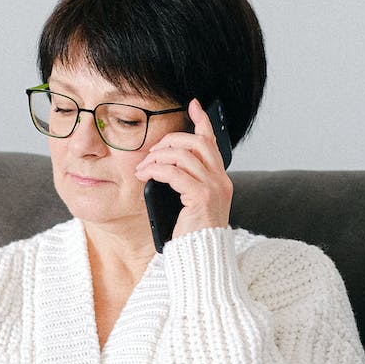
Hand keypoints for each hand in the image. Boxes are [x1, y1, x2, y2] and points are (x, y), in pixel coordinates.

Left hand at [134, 98, 232, 240]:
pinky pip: (175, 173)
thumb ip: (186, 185)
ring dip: (158, 157)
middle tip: (152, 153)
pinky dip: (157, 170)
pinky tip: (146, 176)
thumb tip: (163, 166)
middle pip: (197, 142)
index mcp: (220, 181)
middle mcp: (221, 181)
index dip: (202, 121)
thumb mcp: (189, 206)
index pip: (213, 142)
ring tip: (143, 168)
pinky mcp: (201, 197)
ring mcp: (214, 188)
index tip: (192, 105)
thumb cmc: (191, 236)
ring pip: (184, 155)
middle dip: (171, 141)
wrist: (201, 258)